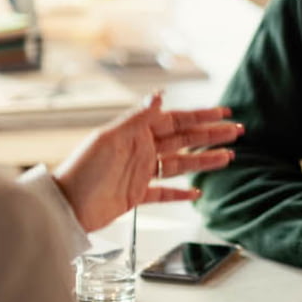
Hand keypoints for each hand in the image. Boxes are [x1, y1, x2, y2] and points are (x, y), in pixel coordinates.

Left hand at [54, 94, 241, 230]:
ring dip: (204, 161)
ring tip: (229, 157)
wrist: (66, 206)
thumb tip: (159, 95)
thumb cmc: (82, 170)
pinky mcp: (136, 195)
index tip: (223, 112)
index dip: (201, 116)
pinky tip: (197, 192)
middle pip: (183, 141)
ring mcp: (140, 173)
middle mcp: (141, 150)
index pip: (176, 121)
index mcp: (136, 133)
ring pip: (180, 165)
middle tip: (236, 131)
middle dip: (210, 135)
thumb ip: (137, 118)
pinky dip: (181, 193)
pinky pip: (164, 192)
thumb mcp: (110, 139)